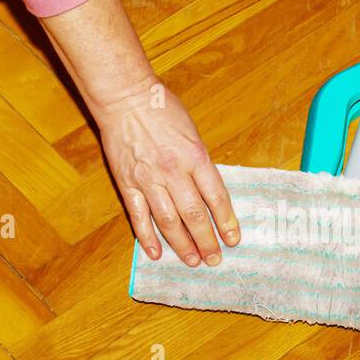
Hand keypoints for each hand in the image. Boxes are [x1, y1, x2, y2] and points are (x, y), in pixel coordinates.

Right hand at [96, 76, 239, 265]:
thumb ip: (200, 163)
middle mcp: (174, 171)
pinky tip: (156, 253)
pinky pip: (139, 216)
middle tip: (214, 259)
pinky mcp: (128, 183)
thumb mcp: (193, 133)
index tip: (233, 239)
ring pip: (169, 221)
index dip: (227, 221)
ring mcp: (149, 180)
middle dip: (206, 241)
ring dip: (182, 245)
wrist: (125, 98)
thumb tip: (209, 193)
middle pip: (195, 215)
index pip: (216, 197)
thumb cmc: (162, 109)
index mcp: (195, 156)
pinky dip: (147, 237)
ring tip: (193, 261)